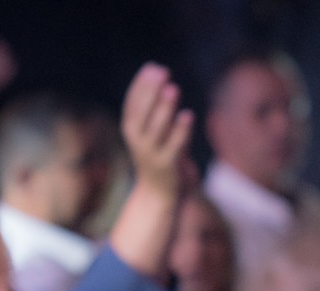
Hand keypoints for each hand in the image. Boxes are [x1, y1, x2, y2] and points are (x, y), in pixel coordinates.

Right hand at [121, 62, 193, 197]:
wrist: (158, 194)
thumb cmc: (158, 157)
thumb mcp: (153, 133)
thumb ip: (157, 111)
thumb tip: (165, 81)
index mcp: (130, 130)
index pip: (132, 103)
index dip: (141, 84)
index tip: (152, 67)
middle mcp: (137, 141)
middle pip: (142, 112)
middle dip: (151, 90)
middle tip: (162, 71)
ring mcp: (151, 154)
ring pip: (157, 128)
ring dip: (165, 107)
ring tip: (173, 87)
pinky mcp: (167, 165)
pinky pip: (175, 145)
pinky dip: (181, 130)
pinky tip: (188, 114)